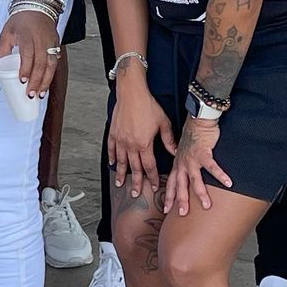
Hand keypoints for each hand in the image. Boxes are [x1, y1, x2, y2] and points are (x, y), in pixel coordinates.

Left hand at [0, 6, 61, 99]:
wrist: (38, 8)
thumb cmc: (21, 20)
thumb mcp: (7, 32)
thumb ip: (2, 50)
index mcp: (26, 36)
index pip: (28, 55)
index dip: (25, 69)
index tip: (22, 81)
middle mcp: (41, 40)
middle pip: (41, 63)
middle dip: (36, 81)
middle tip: (30, 94)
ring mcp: (50, 42)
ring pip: (51, 65)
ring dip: (46, 81)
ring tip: (40, 94)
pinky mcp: (56, 45)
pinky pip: (55, 62)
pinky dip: (51, 75)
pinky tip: (47, 84)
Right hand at [107, 69, 175, 198]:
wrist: (132, 93)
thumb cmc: (148, 105)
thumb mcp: (163, 122)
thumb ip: (169, 139)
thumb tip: (175, 151)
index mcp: (144, 144)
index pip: (149, 166)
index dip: (152, 178)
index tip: (154, 186)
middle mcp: (131, 145)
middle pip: (134, 168)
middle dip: (136, 182)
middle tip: (135, 193)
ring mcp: (120, 139)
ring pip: (120, 161)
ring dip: (121, 174)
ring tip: (120, 184)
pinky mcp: (113, 133)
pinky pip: (111, 149)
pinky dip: (111, 157)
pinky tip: (112, 163)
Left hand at [163, 117, 231, 215]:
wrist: (197, 119)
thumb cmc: (192, 136)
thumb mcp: (183, 151)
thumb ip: (183, 163)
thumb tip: (184, 173)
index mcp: (177, 164)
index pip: (172, 184)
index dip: (169, 197)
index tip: (167, 210)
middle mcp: (182, 163)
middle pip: (181, 186)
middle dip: (181, 201)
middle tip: (183, 214)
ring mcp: (192, 159)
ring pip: (195, 180)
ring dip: (201, 193)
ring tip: (207, 205)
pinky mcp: (203, 153)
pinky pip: (212, 167)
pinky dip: (220, 175)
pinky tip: (228, 183)